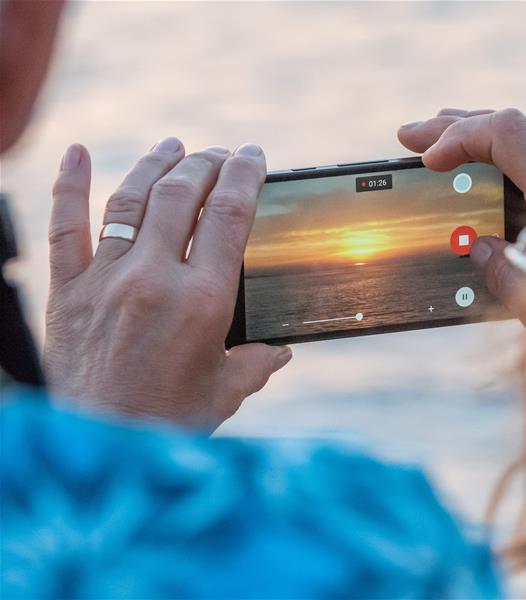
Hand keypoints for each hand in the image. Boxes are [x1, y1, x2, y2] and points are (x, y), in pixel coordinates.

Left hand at [44, 138, 291, 432]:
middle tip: (220, 154)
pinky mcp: (67, 291)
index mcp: (202, 301)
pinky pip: (62, 227)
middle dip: (206, 164)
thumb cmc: (168, 422)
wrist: (97, 447)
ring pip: (130, 200)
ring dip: (156, 165)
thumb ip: (257, 364)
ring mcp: (105, 280)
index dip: (244, 176)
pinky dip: (68, 185)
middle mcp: (153, 279)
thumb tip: (279, 350)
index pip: (229, 215)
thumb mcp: (226, 392)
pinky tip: (75, 152)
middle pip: (182, 196)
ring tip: (173, 146)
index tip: (252, 157)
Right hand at [398, 108, 525, 321]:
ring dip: (485, 138)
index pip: (506, 132)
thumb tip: (478, 246)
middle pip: (517, 126)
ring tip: (443, 141)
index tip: (427, 160)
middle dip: (457, 127)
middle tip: (410, 136)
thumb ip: (502, 271)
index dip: (459, 136)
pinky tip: (495, 170)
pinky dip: (513, 158)